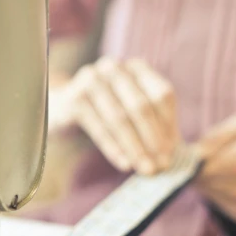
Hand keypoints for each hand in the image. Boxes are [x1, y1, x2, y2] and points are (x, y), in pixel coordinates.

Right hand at [51, 57, 180, 174]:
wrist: (62, 108)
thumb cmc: (104, 111)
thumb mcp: (130, 110)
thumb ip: (153, 125)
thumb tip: (173, 153)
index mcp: (135, 67)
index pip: (161, 95)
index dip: (169, 125)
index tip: (173, 152)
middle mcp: (113, 67)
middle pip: (140, 106)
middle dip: (153, 140)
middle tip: (161, 166)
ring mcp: (91, 80)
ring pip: (119, 118)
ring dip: (135, 147)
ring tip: (145, 169)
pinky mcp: (74, 98)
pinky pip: (98, 127)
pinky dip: (113, 147)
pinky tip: (124, 163)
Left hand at [194, 114, 235, 223]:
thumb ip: (212, 140)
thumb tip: (187, 154)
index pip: (194, 168)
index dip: (186, 158)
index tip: (186, 149)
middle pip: (197, 182)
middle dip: (195, 168)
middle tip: (209, 154)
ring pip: (205, 193)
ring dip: (207, 179)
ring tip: (227, 163)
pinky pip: (217, 202)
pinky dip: (218, 190)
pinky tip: (234, 179)